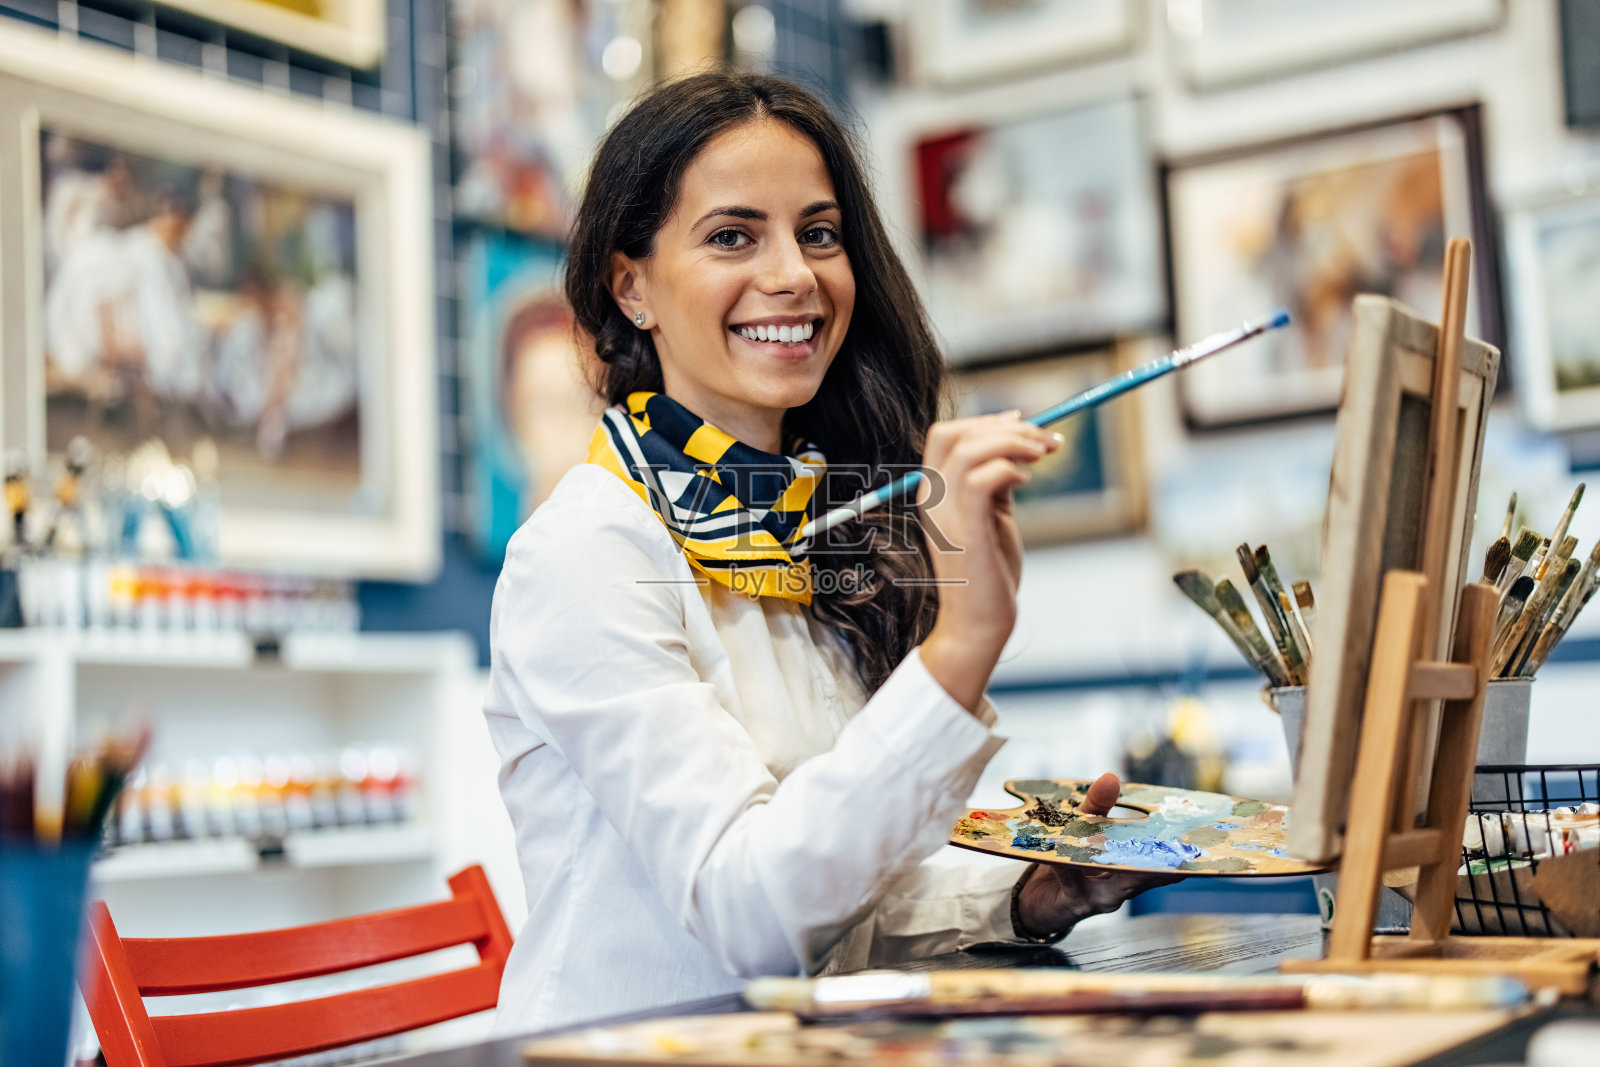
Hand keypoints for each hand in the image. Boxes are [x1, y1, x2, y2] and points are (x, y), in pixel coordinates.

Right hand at [916, 411, 1060, 711]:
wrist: (978, 625)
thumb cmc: (988, 572)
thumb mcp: (991, 516)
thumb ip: (995, 482)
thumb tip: (1018, 445)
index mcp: (934, 492)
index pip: (946, 434)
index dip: (987, 421)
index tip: (1026, 424)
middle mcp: (933, 499)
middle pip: (955, 434)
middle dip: (1005, 427)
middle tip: (1045, 441)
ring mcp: (946, 515)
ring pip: (970, 450)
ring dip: (1014, 443)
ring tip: (1042, 456)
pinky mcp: (967, 532)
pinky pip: (983, 479)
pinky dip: (1009, 470)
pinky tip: (1026, 483)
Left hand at [1013, 772, 1182, 939]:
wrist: (1034, 900)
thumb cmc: (1064, 862)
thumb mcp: (1080, 827)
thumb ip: (1096, 805)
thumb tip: (1112, 776)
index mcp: (1131, 868)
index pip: (1163, 860)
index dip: (1181, 850)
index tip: (1199, 833)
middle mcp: (1123, 886)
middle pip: (1149, 873)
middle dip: (1162, 859)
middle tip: (1176, 843)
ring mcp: (1102, 897)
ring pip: (1117, 881)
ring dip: (1117, 861)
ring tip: (1118, 844)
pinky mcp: (1076, 903)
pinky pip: (1073, 881)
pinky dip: (1067, 866)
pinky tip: (1060, 856)